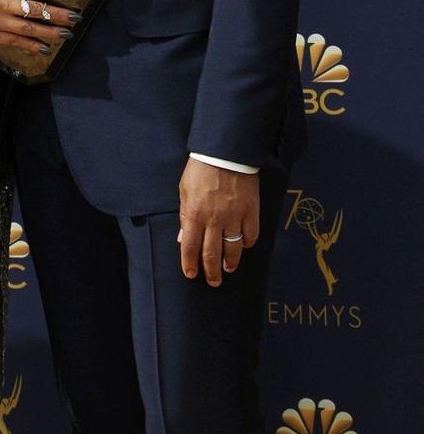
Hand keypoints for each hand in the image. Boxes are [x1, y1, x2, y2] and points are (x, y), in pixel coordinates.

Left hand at [177, 158, 259, 285]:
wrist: (225, 152)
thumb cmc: (201, 169)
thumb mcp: (184, 190)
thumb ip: (185, 215)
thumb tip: (183, 238)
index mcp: (194, 214)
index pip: (190, 247)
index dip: (190, 264)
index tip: (191, 274)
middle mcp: (214, 219)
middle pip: (212, 254)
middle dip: (211, 272)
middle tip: (213, 281)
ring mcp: (234, 216)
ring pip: (233, 249)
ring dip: (230, 263)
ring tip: (228, 268)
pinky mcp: (251, 211)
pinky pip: (251, 235)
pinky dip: (247, 243)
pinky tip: (243, 246)